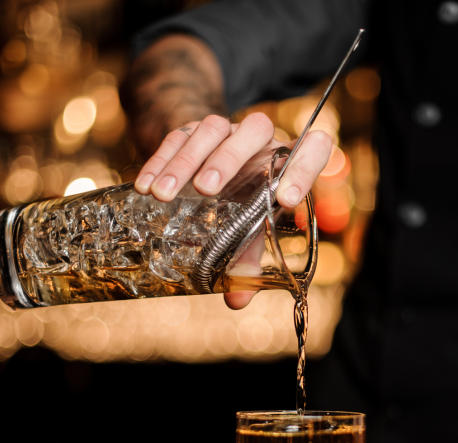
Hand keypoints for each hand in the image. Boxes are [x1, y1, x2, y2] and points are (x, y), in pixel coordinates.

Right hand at [134, 112, 330, 307]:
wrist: (213, 167)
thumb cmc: (244, 203)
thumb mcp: (250, 229)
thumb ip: (247, 261)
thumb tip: (236, 301)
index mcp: (287, 161)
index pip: (313, 150)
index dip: (304, 170)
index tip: (285, 200)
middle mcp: (262, 139)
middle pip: (256, 130)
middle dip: (229, 159)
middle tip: (205, 191)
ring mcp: (227, 129)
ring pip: (212, 129)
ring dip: (187, 161)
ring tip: (164, 196)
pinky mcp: (193, 127)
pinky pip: (177, 134)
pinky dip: (159, 161)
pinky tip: (145, 188)